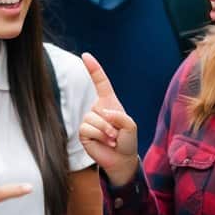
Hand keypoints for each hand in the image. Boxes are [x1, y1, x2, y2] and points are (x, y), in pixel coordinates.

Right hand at [78, 52, 140, 186]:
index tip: (85, 55)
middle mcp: (97, 109)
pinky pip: (87, 129)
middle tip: (117, 134)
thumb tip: (103, 113)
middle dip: (111, 123)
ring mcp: (88, 120)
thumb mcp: (131, 125)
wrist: (121, 159)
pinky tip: (105, 143)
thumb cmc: (127, 141)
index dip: (93, 68)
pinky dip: (99, 136)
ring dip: (106, 132)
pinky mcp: (83, 133)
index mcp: (109, 102)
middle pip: (99, 107)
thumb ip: (120, 116)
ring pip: (92, 119)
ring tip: (112, 139)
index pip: (100, 82)